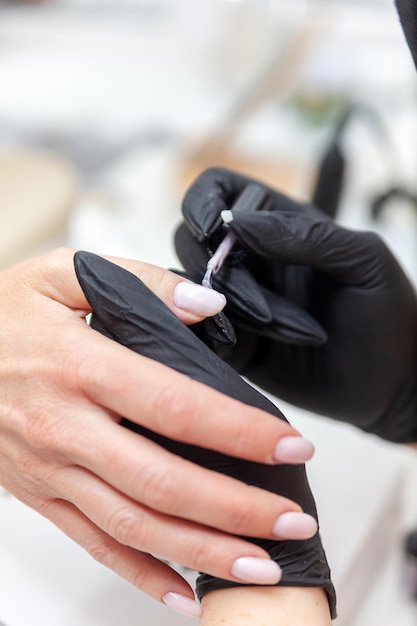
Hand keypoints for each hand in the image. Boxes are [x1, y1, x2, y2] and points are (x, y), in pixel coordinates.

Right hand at [74, 251, 334, 618]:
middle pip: (162, 480)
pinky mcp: (41, 495)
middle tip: (293, 521)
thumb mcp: (62, 273)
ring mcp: (51, 469)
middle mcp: (66, 426)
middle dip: (236, 508)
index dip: (238, 431)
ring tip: (261, 567)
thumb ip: (140, 282)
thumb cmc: (5, 313)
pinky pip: (94, 543)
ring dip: (202, 551)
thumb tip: (206, 305)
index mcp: (78, 365)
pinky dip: (141, 574)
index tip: (291, 445)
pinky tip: (184, 593)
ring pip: (135, 524)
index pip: (174, 406)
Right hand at [176, 167, 416, 443]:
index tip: (210, 229)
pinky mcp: (232, 342)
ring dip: (225, 309)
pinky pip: (197, 330)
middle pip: (190, 240)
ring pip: (191, 288)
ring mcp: (236, 301)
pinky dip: (210, 335)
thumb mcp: (362, 260)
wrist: (392, 382)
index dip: (200, 201)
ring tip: (282, 331)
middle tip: (262, 306)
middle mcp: (250, 258)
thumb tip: (236, 222)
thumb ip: (306, 234)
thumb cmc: (387, 312)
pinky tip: (244, 347)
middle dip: (218, 270)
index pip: (218, 190)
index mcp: (279, 224)